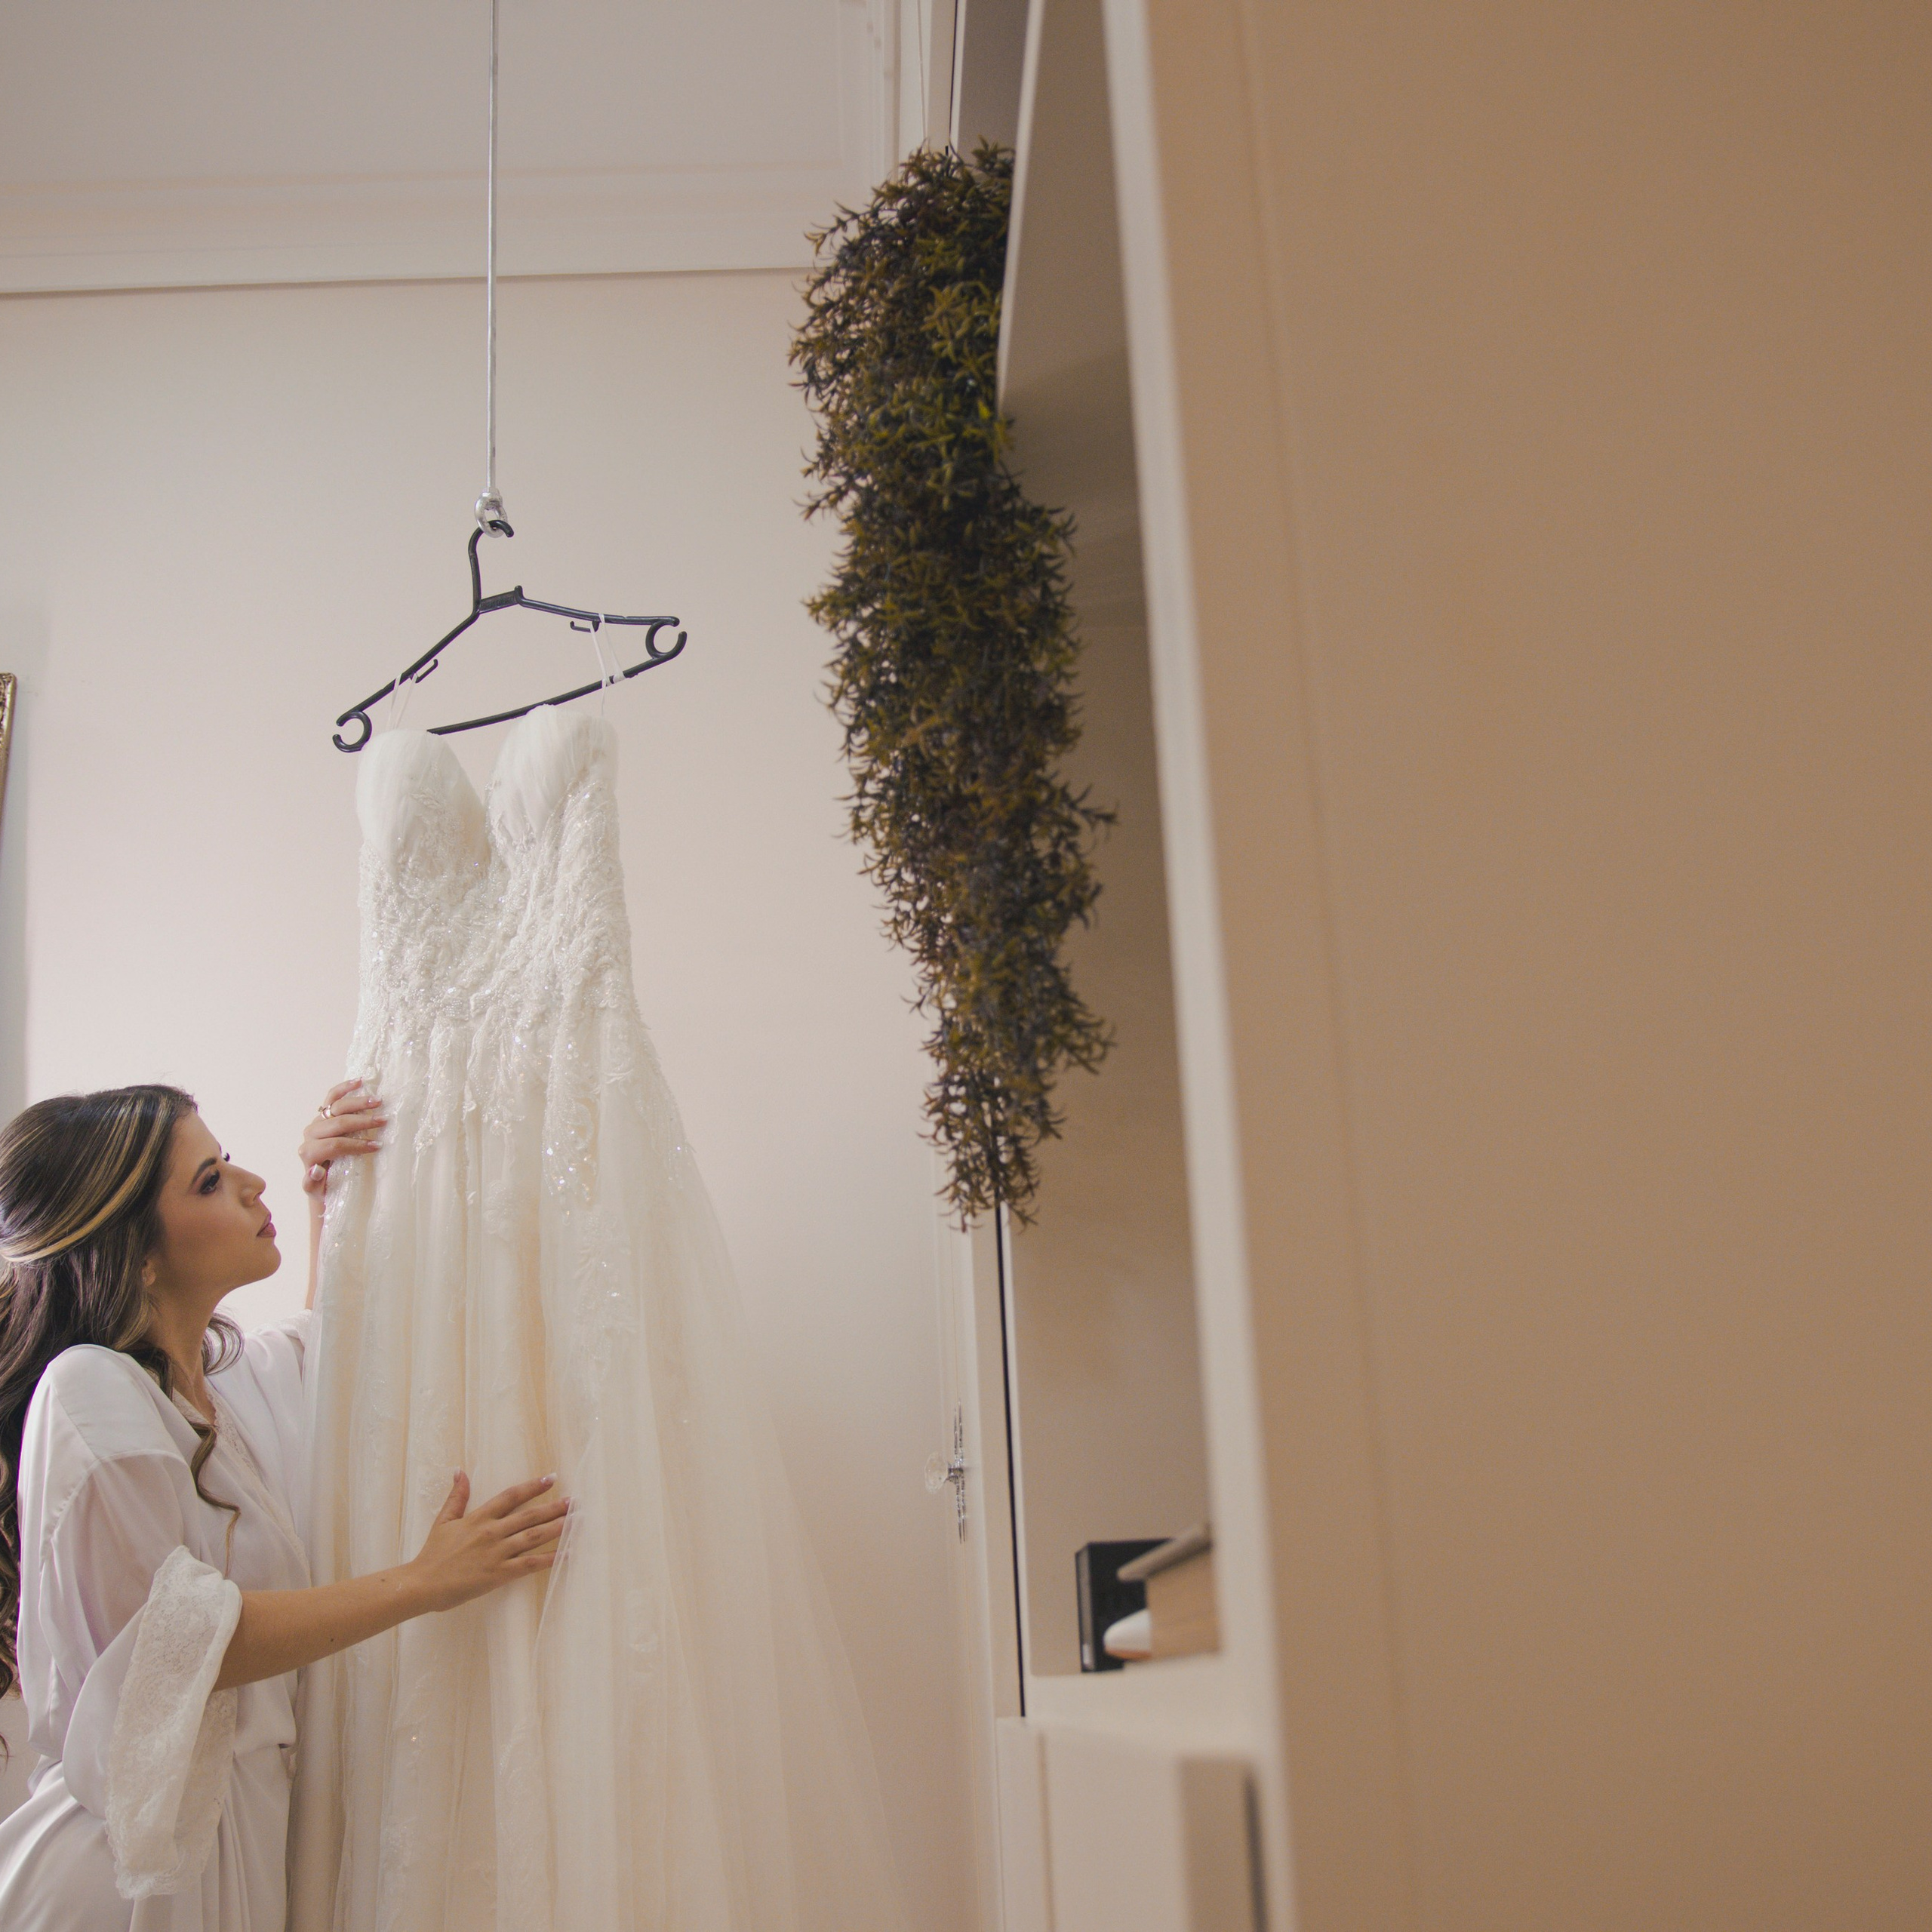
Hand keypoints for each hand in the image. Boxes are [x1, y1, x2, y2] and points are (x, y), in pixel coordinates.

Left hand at [301, 1078, 385, 1204]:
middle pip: (337, 1123)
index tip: (377, 1146)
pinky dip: (345, 1088)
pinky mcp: (324, 1113)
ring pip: (336, 1106)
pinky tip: (360, 1082)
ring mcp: (317, 1121)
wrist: (322, 1180)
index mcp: (309, 1152)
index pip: (334, 1145)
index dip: (356, 1145)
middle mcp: (310, 1134)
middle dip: (362, 1122)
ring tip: (378, 1102)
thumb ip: (311, 1183)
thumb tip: (315, 1169)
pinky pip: (332, 1096)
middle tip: (383, 1121)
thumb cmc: (324, 1187)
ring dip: (358, 1103)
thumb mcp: (316, 1191)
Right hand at [407, 1473, 569, 1611]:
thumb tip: (459, 1471)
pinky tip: (566, 1553)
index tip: (551, 1478)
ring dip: (557, 1528)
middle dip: (554, 1507)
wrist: (422, 1584)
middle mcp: (492, 1532)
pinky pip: (529, 1564)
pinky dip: (550, 1559)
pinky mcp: (499, 1574)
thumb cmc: (433, 1554)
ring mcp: (497, 1553)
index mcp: (479, 1518)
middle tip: (575, 1501)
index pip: (511, 1496)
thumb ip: (457, 1496)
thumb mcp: (444, 1520)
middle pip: (529, 1515)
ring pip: (533, 1537)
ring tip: (576, 1520)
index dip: (532, 1486)